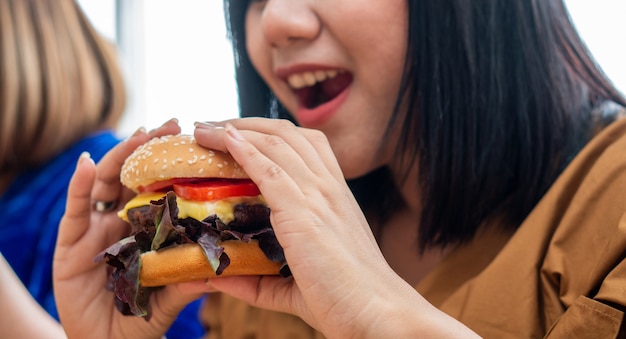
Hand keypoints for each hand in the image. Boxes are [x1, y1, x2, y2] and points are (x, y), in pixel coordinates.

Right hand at [53, 120, 209, 338]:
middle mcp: (123, 221)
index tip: (197, 142)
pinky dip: (80, 184)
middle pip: (136, 175)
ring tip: (141, 134)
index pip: (162, 188)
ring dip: (123, 155)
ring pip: (108, 182)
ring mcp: (96, 227)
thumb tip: (222, 267)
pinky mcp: (71, 241)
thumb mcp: (170, 299)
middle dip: (152, 148)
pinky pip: (76, 208)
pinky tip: (88, 163)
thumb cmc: (140, 320)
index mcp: (148, 229)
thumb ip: (188, 282)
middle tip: (173, 124)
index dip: (176, 165)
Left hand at [193, 118, 473, 337]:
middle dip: (247, 124)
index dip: (270, 135)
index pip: (305, 146)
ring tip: (206, 129)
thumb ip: (257, 280)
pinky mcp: (303, 210)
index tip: (237, 136)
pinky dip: (242, 147)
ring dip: (237, 129)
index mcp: (335, 197)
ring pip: (275, 142)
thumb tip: (216, 278)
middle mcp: (329, 187)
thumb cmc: (345, 301)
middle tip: (213, 128)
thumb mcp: (296, 283)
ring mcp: (318, 195)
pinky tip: (221, 139)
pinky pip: (267, 167)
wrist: (376, 313)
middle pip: (286, 134)